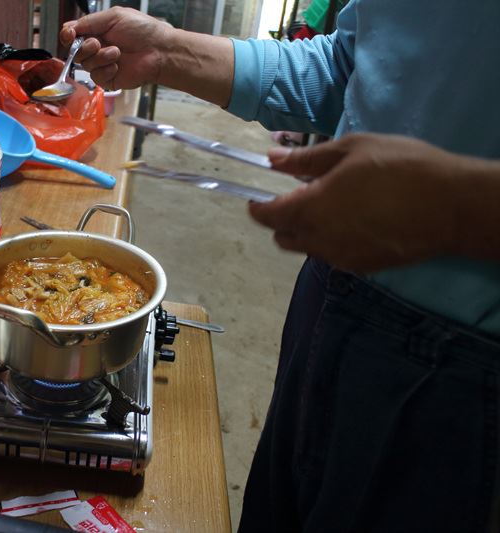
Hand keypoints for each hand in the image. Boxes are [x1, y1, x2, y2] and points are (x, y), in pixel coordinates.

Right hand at [60, 7, 171, 90]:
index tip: (70, 35)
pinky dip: (106, 70)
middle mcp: (98, 48)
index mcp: (97, 31)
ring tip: (117, 53)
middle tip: (98, 43)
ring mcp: (102, 64)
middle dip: (85, 47)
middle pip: (76, 51)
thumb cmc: (142, 30)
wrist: (158, 51)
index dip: (68, 36)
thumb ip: (89, 22)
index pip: (73, 35)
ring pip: (86, 64)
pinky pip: (96, 77)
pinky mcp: (108, 79)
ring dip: (100, 57)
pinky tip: (118, 66)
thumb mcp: (114, 17)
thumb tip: (69, 27)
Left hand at [248, 133, 469, 272]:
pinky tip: (353, 223)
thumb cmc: (401, 168)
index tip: (254, 198)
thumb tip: (271, 159)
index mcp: (311, 208)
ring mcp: (341, 258)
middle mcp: (319, 239)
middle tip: (297, 198)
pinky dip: (331, 242)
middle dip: (281, 220)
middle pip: (283, 237)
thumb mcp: (351, 150)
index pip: (268, 216)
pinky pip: (333, 256)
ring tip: (330, 208)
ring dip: (306, 232)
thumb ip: (305, 159)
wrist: (451, 206)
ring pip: (307, 249)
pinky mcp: (362, 267)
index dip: (256, 208)